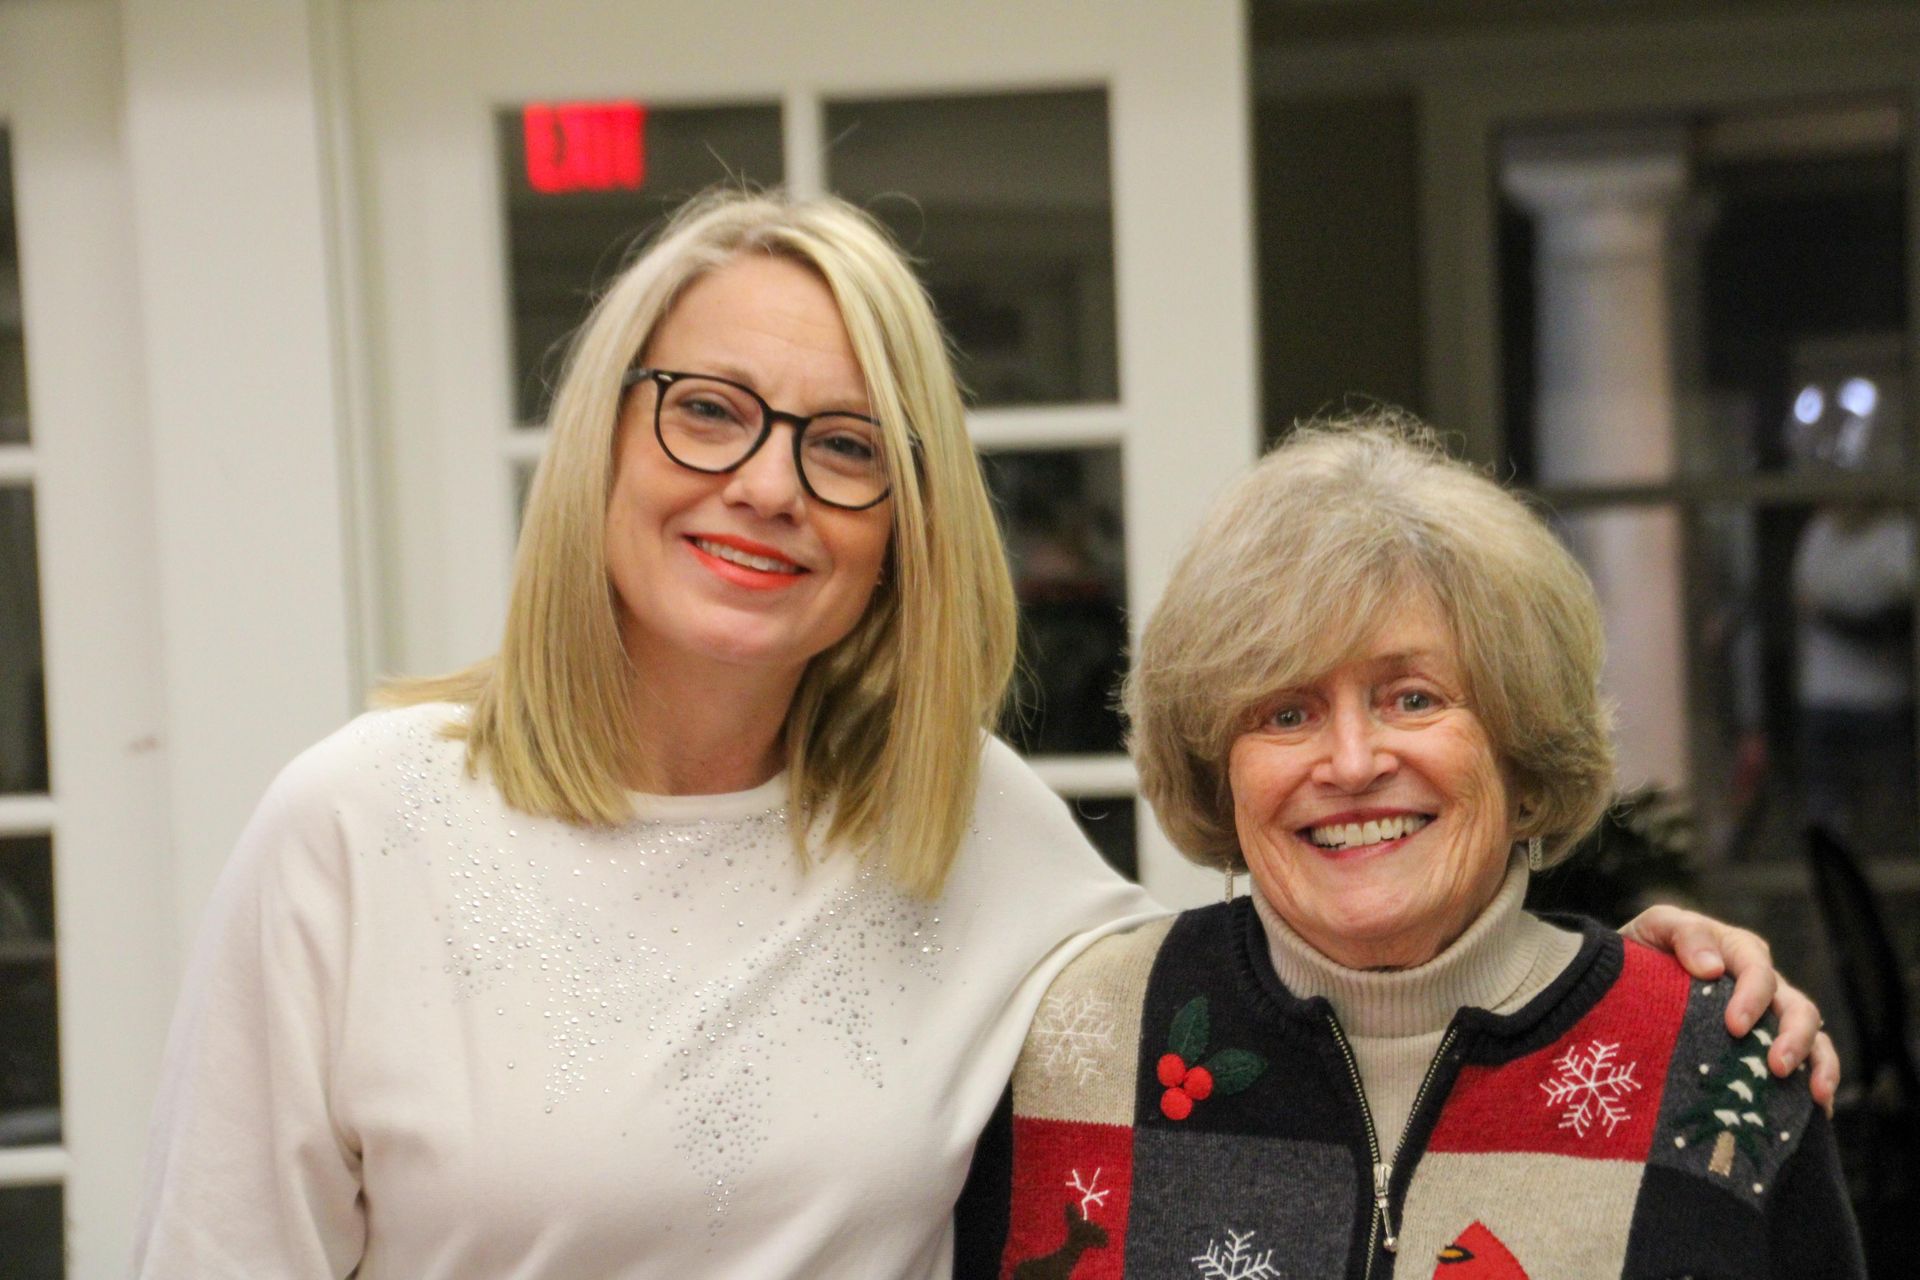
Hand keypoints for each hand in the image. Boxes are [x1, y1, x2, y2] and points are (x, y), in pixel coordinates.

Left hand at [1619, 904, 1838, 1112]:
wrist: (1626, 979)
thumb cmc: (1641, 952)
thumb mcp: (1654, 929)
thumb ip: (1684, 934)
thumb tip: (1712, 968)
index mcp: (1735, 951)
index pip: (1757, 968)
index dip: (1753, 997)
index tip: (1735, 1027)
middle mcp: (1761, 984)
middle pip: (1796, 1006)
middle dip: (1794, 1036)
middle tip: (1776, 1066)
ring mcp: (1769, 1016)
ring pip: (1812, 1035)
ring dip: (1818, 1062)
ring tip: (1816, 1093)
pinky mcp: (1766, 1045)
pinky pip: (1809, 1062)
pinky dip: (1819, 1081)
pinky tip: (1819, 1108)